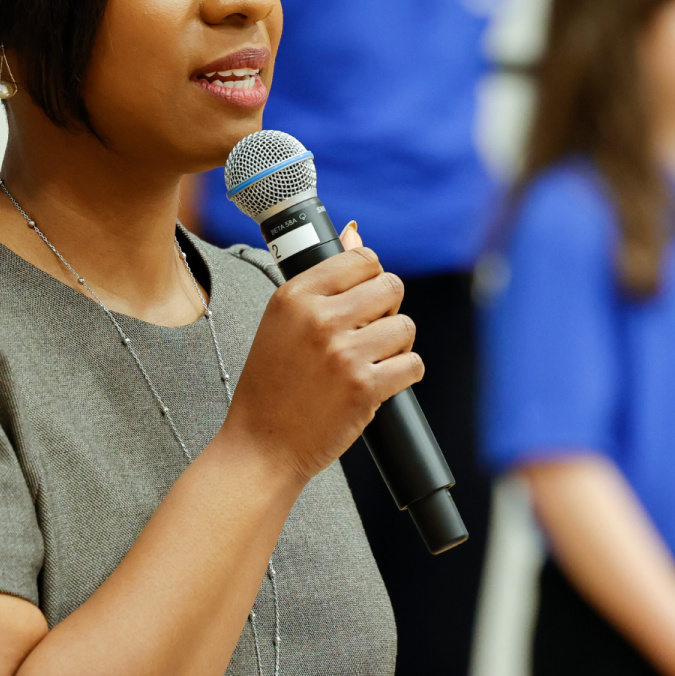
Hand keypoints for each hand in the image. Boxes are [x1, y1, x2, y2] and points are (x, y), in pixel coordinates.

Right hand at [221, 223, 420, 480]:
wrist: (261, 446)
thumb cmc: (271, 386)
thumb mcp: (283, 322)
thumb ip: (323, 280)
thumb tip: (356, 229)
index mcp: (295, 296)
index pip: (362, 259)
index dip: (371, 279)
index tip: (363, 299)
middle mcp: (319, 318)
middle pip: (390, 287)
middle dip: (387, 310)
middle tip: (368, 333)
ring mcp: (343, 353)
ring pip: (405, 326)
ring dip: (397, 345)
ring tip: (372, 360)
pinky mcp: (365, 387)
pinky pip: (413, 365)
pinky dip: (405, 374)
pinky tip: (382, 381)